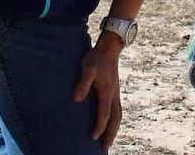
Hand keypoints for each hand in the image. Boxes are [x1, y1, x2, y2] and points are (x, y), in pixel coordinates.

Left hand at [72, 35, 123, 150]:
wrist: (109, 48)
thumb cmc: (96, 58)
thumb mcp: (87, 68)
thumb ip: (82, 84)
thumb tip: (76, 99)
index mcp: (107, 92)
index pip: (104, 113)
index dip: (99, 126)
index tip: (93, 137)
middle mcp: (114, 95)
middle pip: (115, 119)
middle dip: (110, 134)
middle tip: (105, 148)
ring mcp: (116, 93)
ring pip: (118, 116)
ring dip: (114, 129)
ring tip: (108, 141)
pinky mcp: (115, 91)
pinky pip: (117, 110)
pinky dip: (115, 121)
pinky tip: (110, 124)